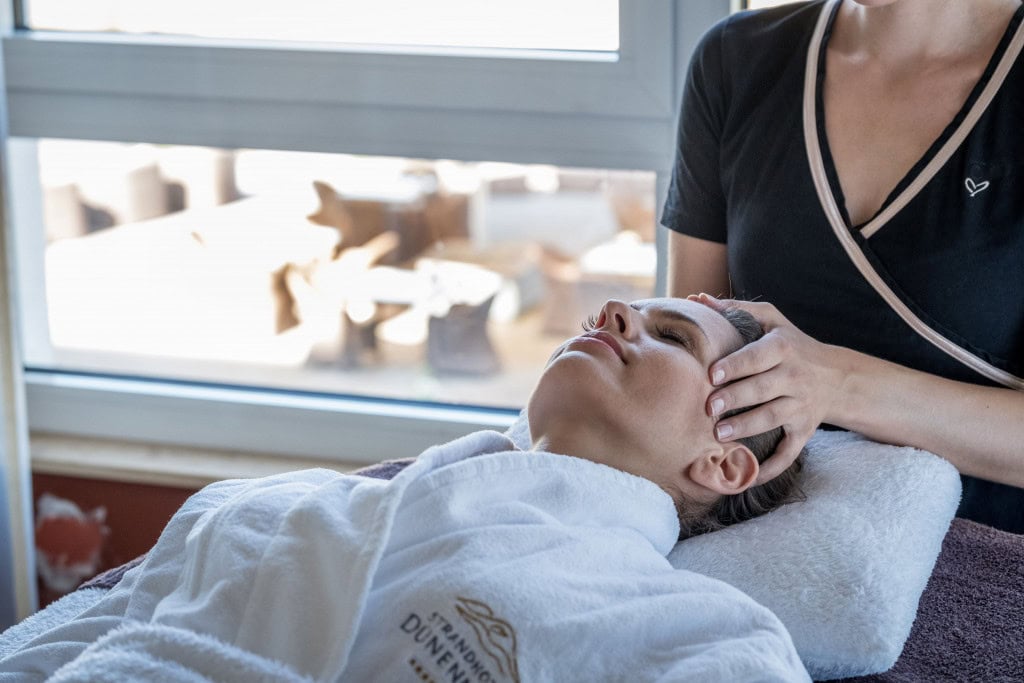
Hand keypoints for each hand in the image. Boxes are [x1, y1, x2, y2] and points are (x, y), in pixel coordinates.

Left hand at [690, 294, 845, 483]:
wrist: (838, 376)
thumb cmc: (792, 344)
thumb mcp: (771, 321)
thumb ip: (736, 310)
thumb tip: (696, 298)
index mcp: (783, 348)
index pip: (758, 357)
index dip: (736, 366)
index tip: (712, 374)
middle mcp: (795, 377)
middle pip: (762, 389)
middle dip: (735, 399)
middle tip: (708, 408)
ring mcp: (801, 406)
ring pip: (773, 419)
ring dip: (747, 428)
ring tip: (720, 435)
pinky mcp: (804, 431)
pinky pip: (789, 453)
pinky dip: (771, 468)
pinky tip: (748, 476)